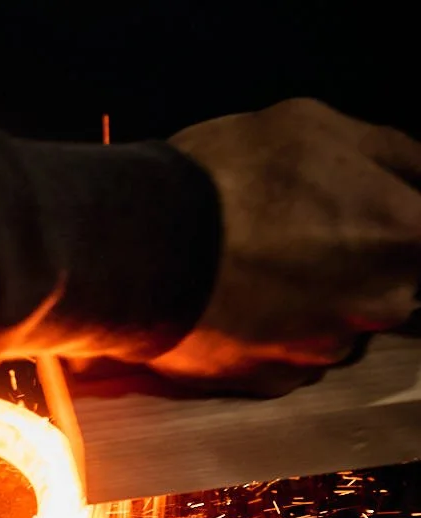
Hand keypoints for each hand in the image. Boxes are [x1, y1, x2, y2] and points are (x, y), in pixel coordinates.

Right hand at [154, 98, 420, 394]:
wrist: (135, 249)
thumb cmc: (226, 180)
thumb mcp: (313, 126)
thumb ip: (389, 154)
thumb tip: (417, 171)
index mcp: (406, 234)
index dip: (398, 219)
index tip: (367, 211)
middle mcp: (381, 302)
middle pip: (394, 283)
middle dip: (359, 260)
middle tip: (301, 231)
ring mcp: (326, 348)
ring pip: (339, 322)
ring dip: (312, 299)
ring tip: (255, 267)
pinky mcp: (272, 381)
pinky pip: (288, 355)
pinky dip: (270, 334)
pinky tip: (234, 302)